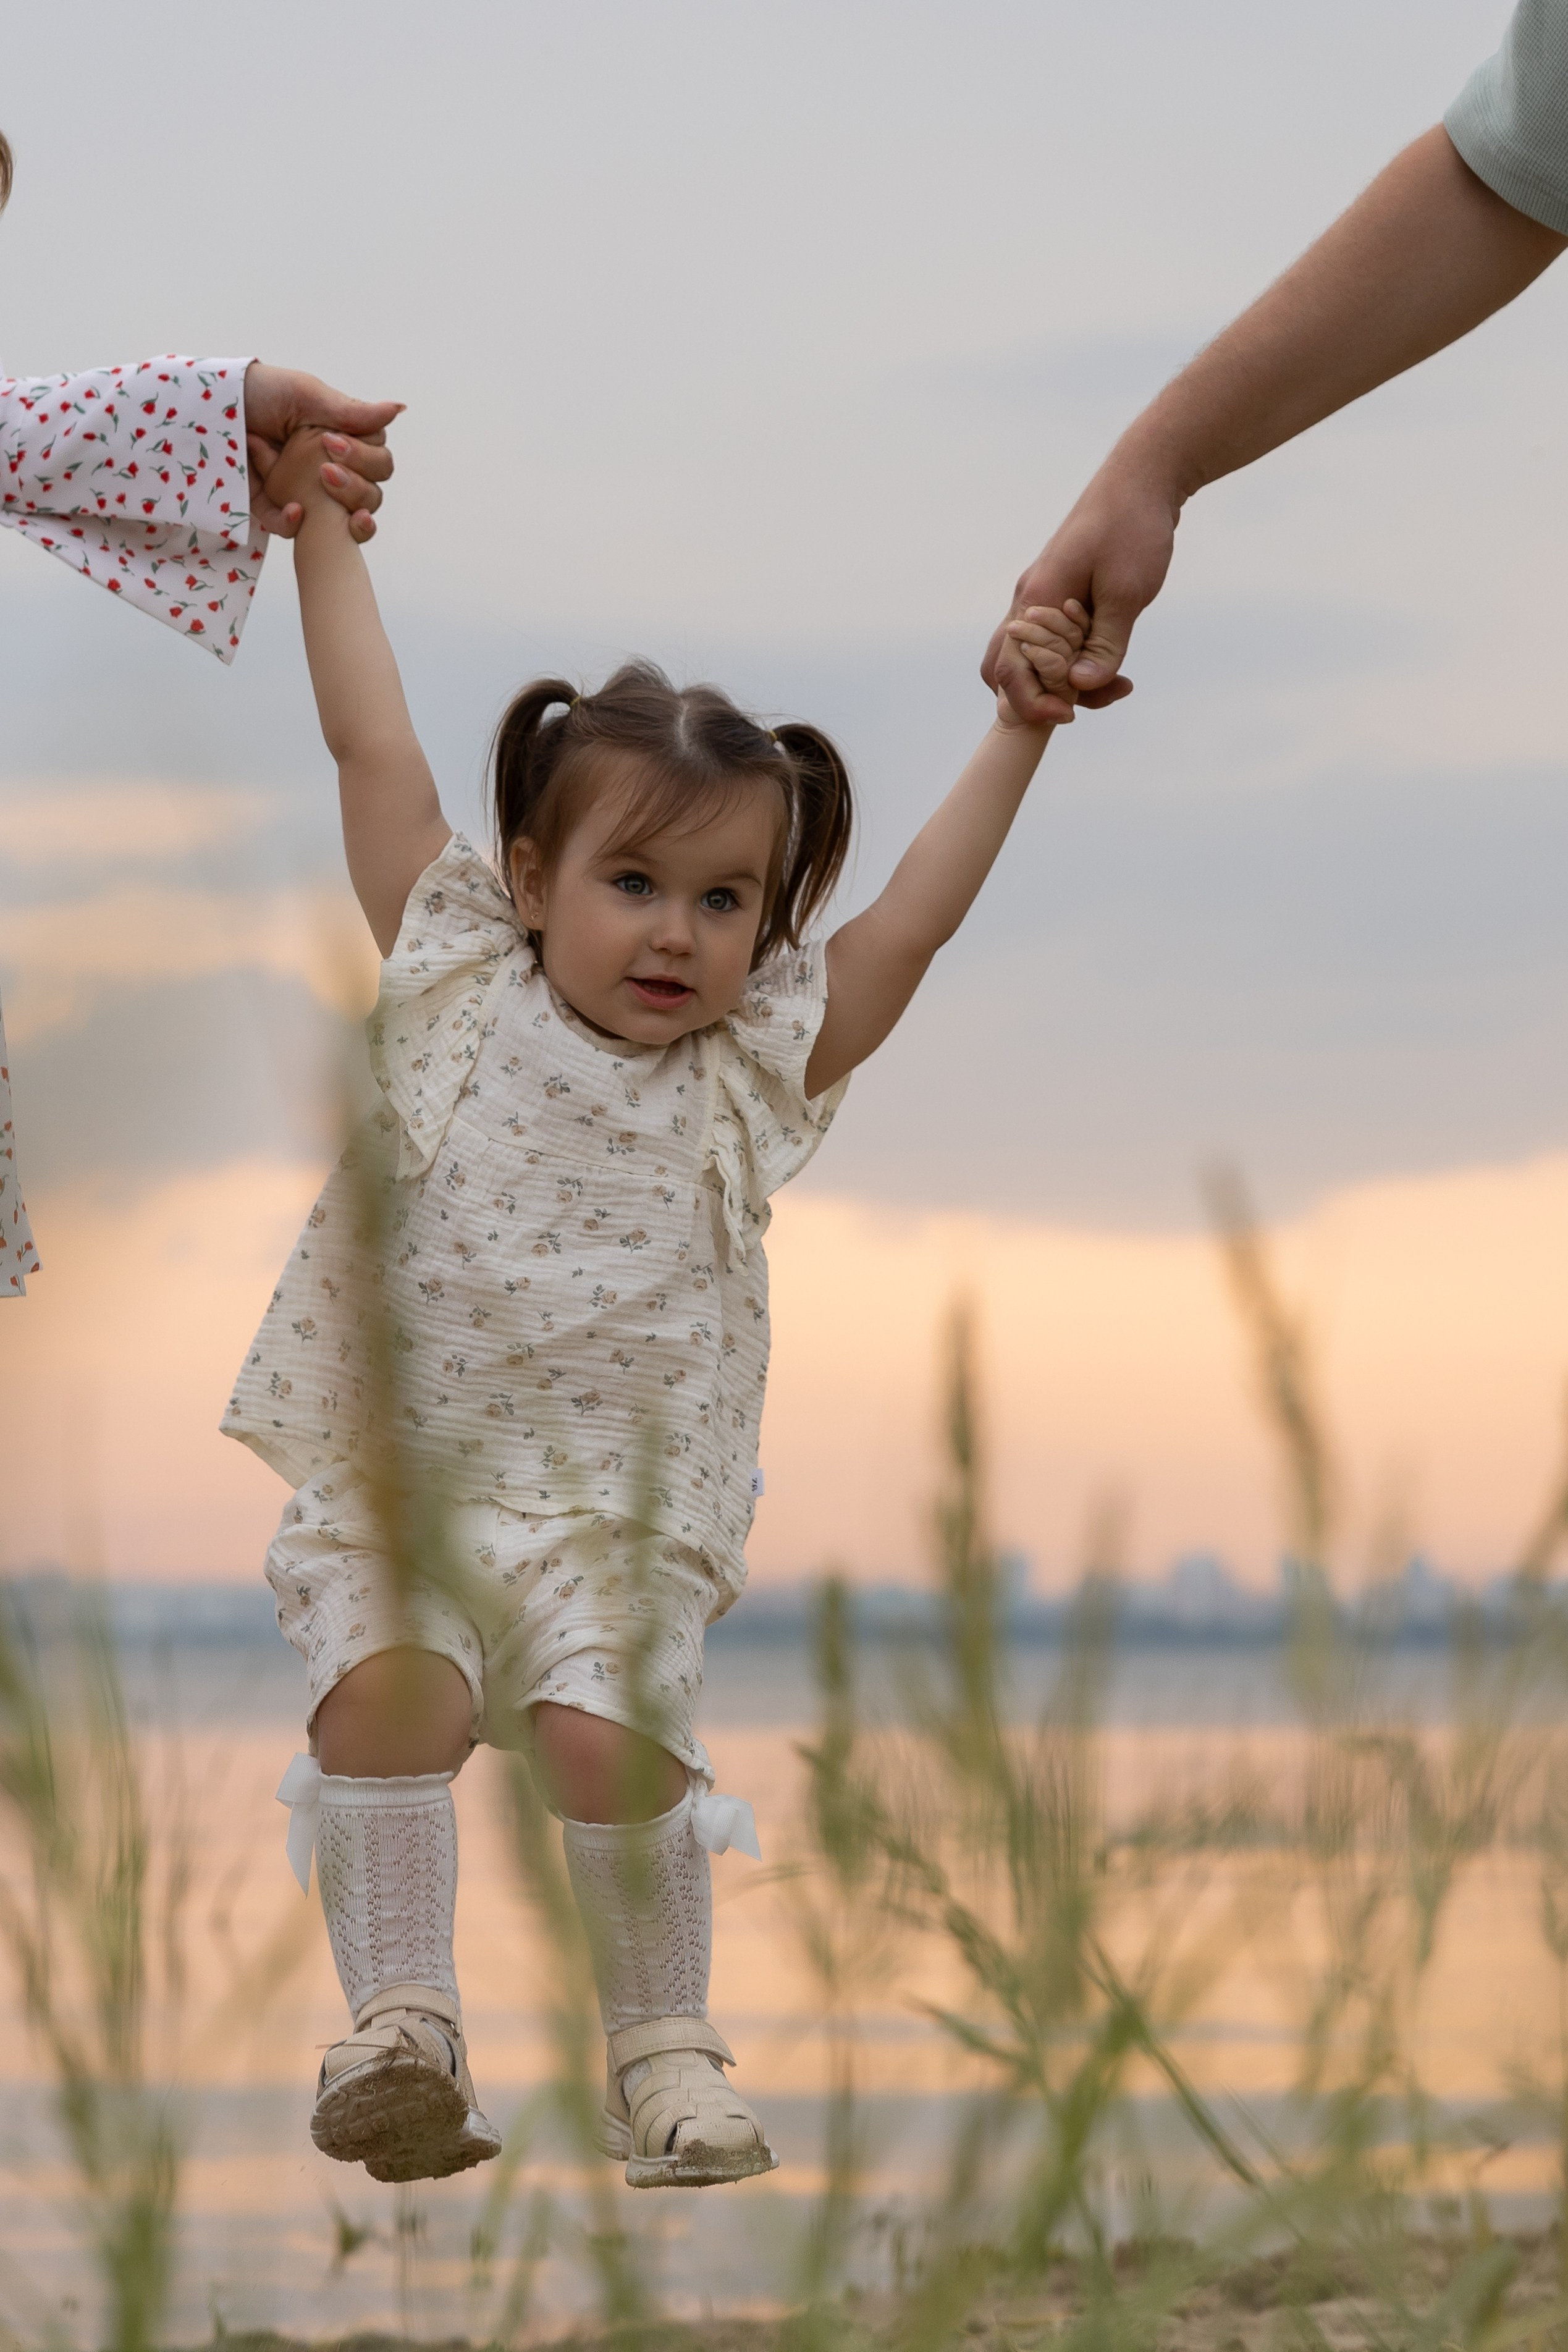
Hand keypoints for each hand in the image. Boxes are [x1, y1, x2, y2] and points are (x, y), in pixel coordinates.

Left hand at [244, 362, 402, 542]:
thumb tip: (399, 410)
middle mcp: (331, 470)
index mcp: (344, 441)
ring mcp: (307, 493)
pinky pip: (296, 531)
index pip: (378, 464)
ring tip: (318, 487)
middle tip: (326, 470)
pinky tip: (296, 511)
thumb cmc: (261, 391)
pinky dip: (297, 525)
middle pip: (369, 496)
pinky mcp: (276, 509)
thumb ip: (351, 412)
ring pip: (342, 522)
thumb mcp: (306, 396)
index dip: (366, 461)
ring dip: (339, 511)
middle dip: (356, 488)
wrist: (209, 404)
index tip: (334, 444)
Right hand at [982, 454, 1181, 722]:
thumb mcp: (1128, 592)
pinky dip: (1074, 659)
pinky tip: (1111, 659)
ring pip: (1029, 656)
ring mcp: (1041, 596)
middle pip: (1006, 667)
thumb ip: (1105, 645)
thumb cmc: (1133, 527)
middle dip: (1037, 697)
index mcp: (1037, 600)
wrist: (1141, 478)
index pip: (1012, 670)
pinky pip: (1052, 640)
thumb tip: (1079, 689)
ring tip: (1115, 682)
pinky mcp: (1059, 594)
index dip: (1036, 703)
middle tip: (1080, 708)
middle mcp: (1029, 600)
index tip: (1071, 715)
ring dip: (1062, 680)